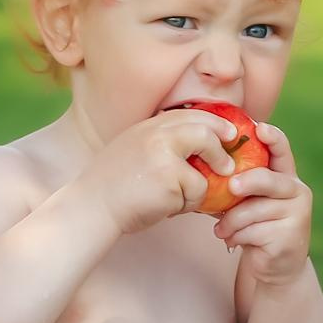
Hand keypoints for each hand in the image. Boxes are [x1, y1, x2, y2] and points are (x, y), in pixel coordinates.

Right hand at [75, 110, 240, 236]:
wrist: (92, 206)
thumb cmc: (114, 186)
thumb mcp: (135, 151)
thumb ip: (162, 143)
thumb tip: (201, 145)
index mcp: (149, 126)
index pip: (190, 114)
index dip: (215, 122)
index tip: (229, 133)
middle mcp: (157, 135)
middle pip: (204, 130)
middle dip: (221, 148)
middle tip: (228, 165)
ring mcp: (164, 156)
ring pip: (204, 170)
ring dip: (196, 191)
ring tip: (176, 200)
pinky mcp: (169, 180)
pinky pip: (196, 193)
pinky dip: (186, 206)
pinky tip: (165, 208)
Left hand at [212, 123, 311, 287]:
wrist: (273, 265)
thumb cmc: (256, 226)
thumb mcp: (249, 201)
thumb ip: (240, 185)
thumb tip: (207, 166)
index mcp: (286, 176)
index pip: (282, 150)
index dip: (273, 137)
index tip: (260, 128)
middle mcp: (297, 192)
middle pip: (268, 180)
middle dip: (246, 182)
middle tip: (231, 187)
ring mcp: (297, 215)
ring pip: (253, 210)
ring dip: (230, 222)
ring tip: (222, 230)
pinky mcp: (289, 237)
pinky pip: (252, 231)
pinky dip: (236, 237)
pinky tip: (233, 241)